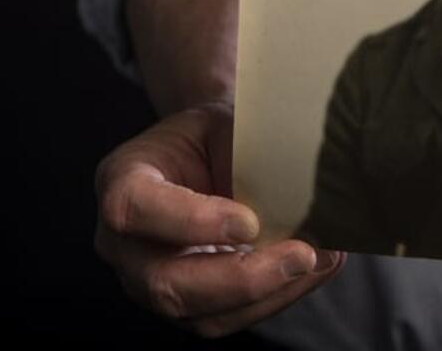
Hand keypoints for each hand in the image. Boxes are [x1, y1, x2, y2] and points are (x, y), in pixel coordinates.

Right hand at [94, 101, 344, 337]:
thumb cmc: (217, 134)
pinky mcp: (187, 303)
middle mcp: (125, 242)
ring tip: (319, 262)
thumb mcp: (227, 124)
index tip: (250, 221)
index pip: (134, 208)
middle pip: (164, 283)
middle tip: (301, 255)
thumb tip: (305, 184)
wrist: (211, 151)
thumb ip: (249, 152)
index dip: (191, 221)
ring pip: (199, 314)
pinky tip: (313, 269)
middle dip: (240, 279)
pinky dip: (275, 298)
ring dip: (268, 294)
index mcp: (123, 180)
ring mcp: (151, 280)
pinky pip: (227, 318)